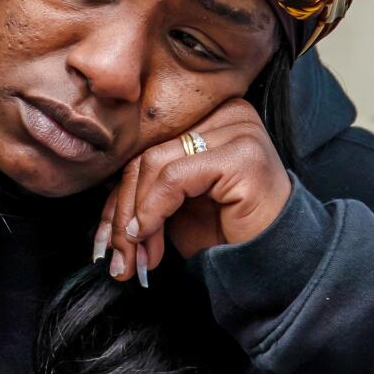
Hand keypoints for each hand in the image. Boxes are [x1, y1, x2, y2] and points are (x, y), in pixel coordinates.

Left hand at [100, 97, 290, 282]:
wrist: (272, 260)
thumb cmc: (227, 232)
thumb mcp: (175, 205)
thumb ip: (145, 186)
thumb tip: (101, 196)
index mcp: (210, 116)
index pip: (147, 145)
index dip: (119, 194)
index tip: (105, 239)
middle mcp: (227, 113)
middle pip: (148, 152)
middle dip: (124, 209)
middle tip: (118, 256)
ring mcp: (238, 129)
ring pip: (155, 163)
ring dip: (136, 217)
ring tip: (136, 256)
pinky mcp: (241, 154)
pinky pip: (175, 177)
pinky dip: (153, 211)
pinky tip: (149, 238)